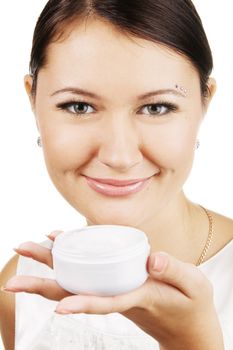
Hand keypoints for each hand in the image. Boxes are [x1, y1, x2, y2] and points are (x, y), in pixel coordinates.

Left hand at [5, 232, 223, 349]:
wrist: (188, 325)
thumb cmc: (191, 305)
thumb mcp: (194, 286)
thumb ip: (175, 271)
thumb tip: (154, 258)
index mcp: (139, 299)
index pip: (107, 303)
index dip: (85, 305)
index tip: (61, 308)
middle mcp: (119, 297)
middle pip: (77, 292)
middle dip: (45, 284)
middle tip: (14, 275)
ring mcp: (114, 292)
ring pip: (77, 282)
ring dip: (52, 267)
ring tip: (32, 246)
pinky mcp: (115, 285)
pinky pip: (87, 273)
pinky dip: (72, 259)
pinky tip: (61, 245)